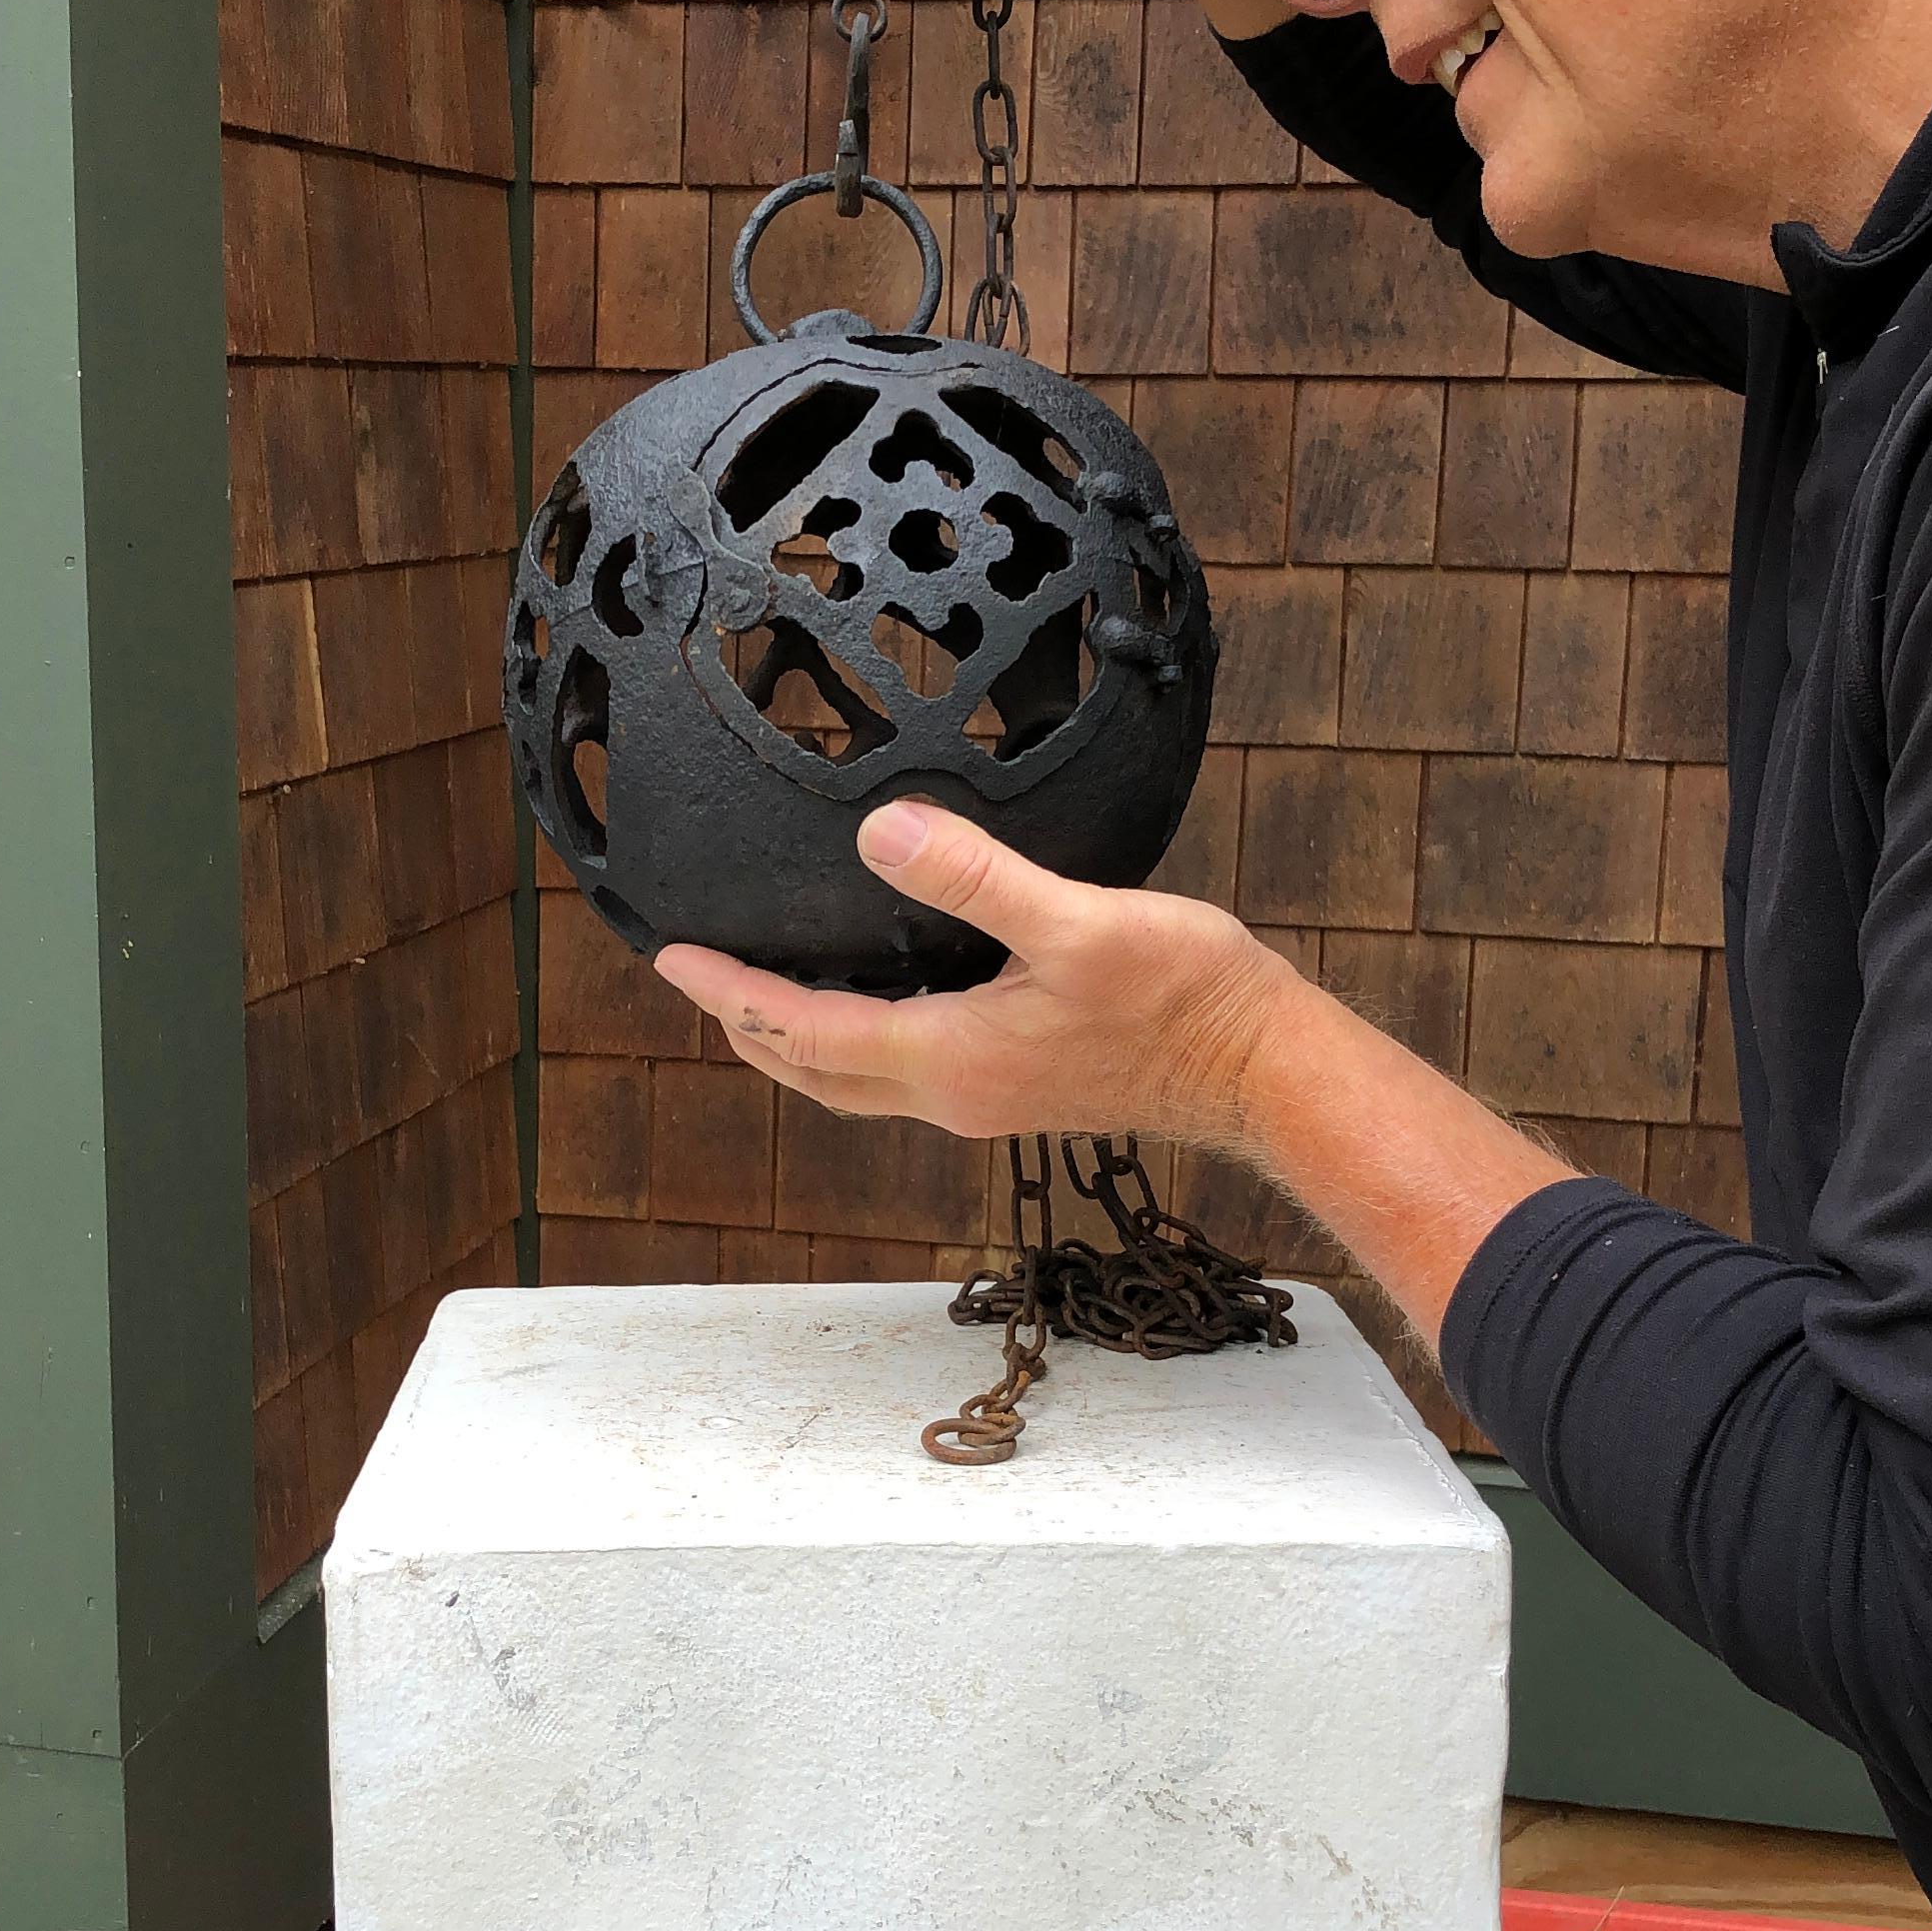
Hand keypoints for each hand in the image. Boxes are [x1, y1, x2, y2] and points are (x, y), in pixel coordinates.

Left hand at [652, 799, 1298, 1150]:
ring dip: (799, 1042)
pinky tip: (874, 1000)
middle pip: (815, 1072)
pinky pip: (904, 1072)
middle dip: (749, 1027)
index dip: (732, 996)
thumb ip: (974, 877)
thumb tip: (880, 833)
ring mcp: (986, 1098)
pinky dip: (858, 1041)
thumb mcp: (1077, 921)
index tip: (672, 959)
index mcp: (948, 1057)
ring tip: (760, 996)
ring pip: (857, 1081)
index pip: (804, 1033)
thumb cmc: (1182, 998)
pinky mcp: (1018, 1089)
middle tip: (698, 979)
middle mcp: (953, 1093)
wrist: (1259, 1070)